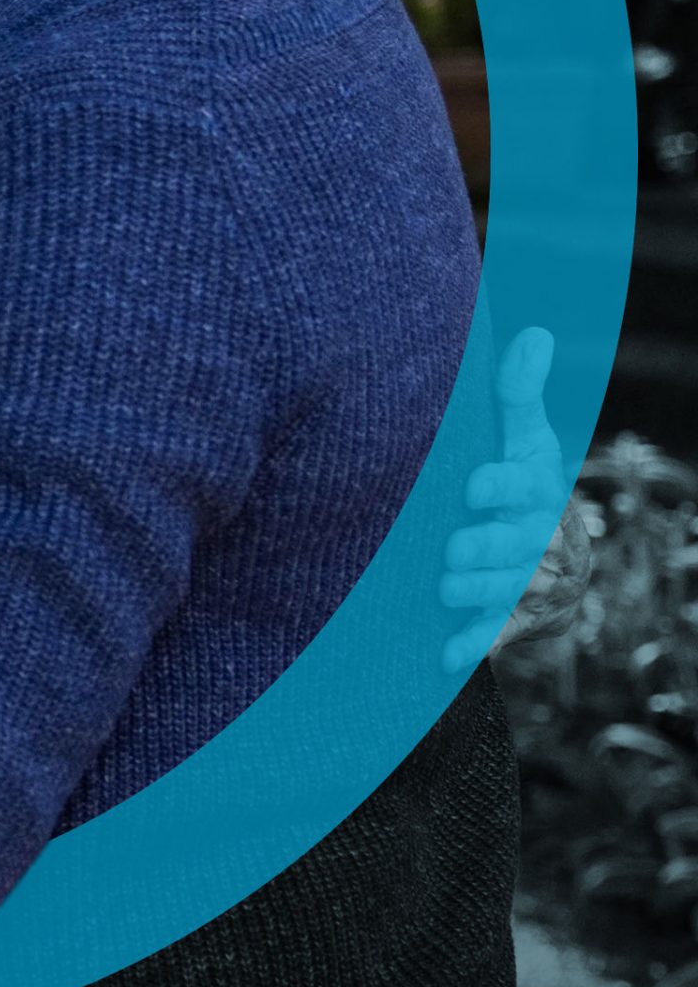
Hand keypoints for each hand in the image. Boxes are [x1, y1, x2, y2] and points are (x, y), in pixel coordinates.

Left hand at [440, 327, 589, 672]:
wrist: (541, 548)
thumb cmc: (516, 476)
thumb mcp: (522, 434)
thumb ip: (518, 391)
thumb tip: (534, 332)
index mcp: (532, 487)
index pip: (521, 484)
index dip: (501, 485)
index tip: (473, 484)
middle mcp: (531, 536)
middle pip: (514, 545)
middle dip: (486, 547)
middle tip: (453, 548)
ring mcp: (521, 579)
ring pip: (503, 589)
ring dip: (477, 592)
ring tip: (445, 587)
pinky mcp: (508, 614)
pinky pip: (495, 632)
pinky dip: (475, 645)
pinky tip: (448, 655)